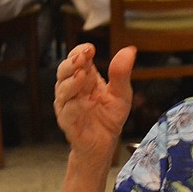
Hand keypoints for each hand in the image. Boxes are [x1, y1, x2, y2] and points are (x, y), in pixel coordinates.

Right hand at [54, 43, 135, 161]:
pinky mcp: (68, 122)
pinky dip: (73, 106)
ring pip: (63, 90)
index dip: (81, 52)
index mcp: (85, 78)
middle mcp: (73, 89)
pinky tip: (82, 102)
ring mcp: (68, 105)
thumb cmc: (109, 116)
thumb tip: (129, 50)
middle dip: (72, 63)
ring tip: (82, 74)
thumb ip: (121, 73)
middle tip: (82, 57)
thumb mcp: (121, 93)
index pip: (77, 59)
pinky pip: (67, 112)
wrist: (104, 143)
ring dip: (72, 81)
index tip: (90, 48)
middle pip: (64, 71)